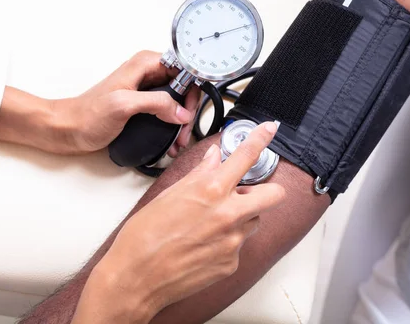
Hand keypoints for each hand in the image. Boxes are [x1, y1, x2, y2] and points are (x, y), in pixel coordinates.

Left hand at [0, 51, 199, 154]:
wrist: (67, 130)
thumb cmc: (87, 115)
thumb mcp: (124, 106)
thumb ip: (156, 103)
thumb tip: (182, 112)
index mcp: (144, 64)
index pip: (184, 68)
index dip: (191, 89)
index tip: (189, 110)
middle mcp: (146, 73)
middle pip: (184, 86)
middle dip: (187, 110)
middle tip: (183, 131)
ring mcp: (144, 89)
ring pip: (177, 101)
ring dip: (181, 121)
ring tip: (177, 140)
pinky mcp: (141, 104)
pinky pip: (166, 111)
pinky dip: (171, 125)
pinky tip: (170, 140)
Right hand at [72, 122, 284, 323]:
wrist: (135, 278)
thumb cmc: (144, 236)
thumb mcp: (169, 195)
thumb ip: (198, 174)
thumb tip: (214, 157)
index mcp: (210, 191)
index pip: (245, 157)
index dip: (261, 139)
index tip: (269, 129)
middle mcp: (228, 215)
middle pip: (274, 194)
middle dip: (265, 190)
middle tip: (243, 193)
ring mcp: (233, 241)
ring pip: (254, 221)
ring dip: (241, 218)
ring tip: (209, 224)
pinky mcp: (231, 263)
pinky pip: (239, 245)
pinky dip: (226, 242)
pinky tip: (202, 246)